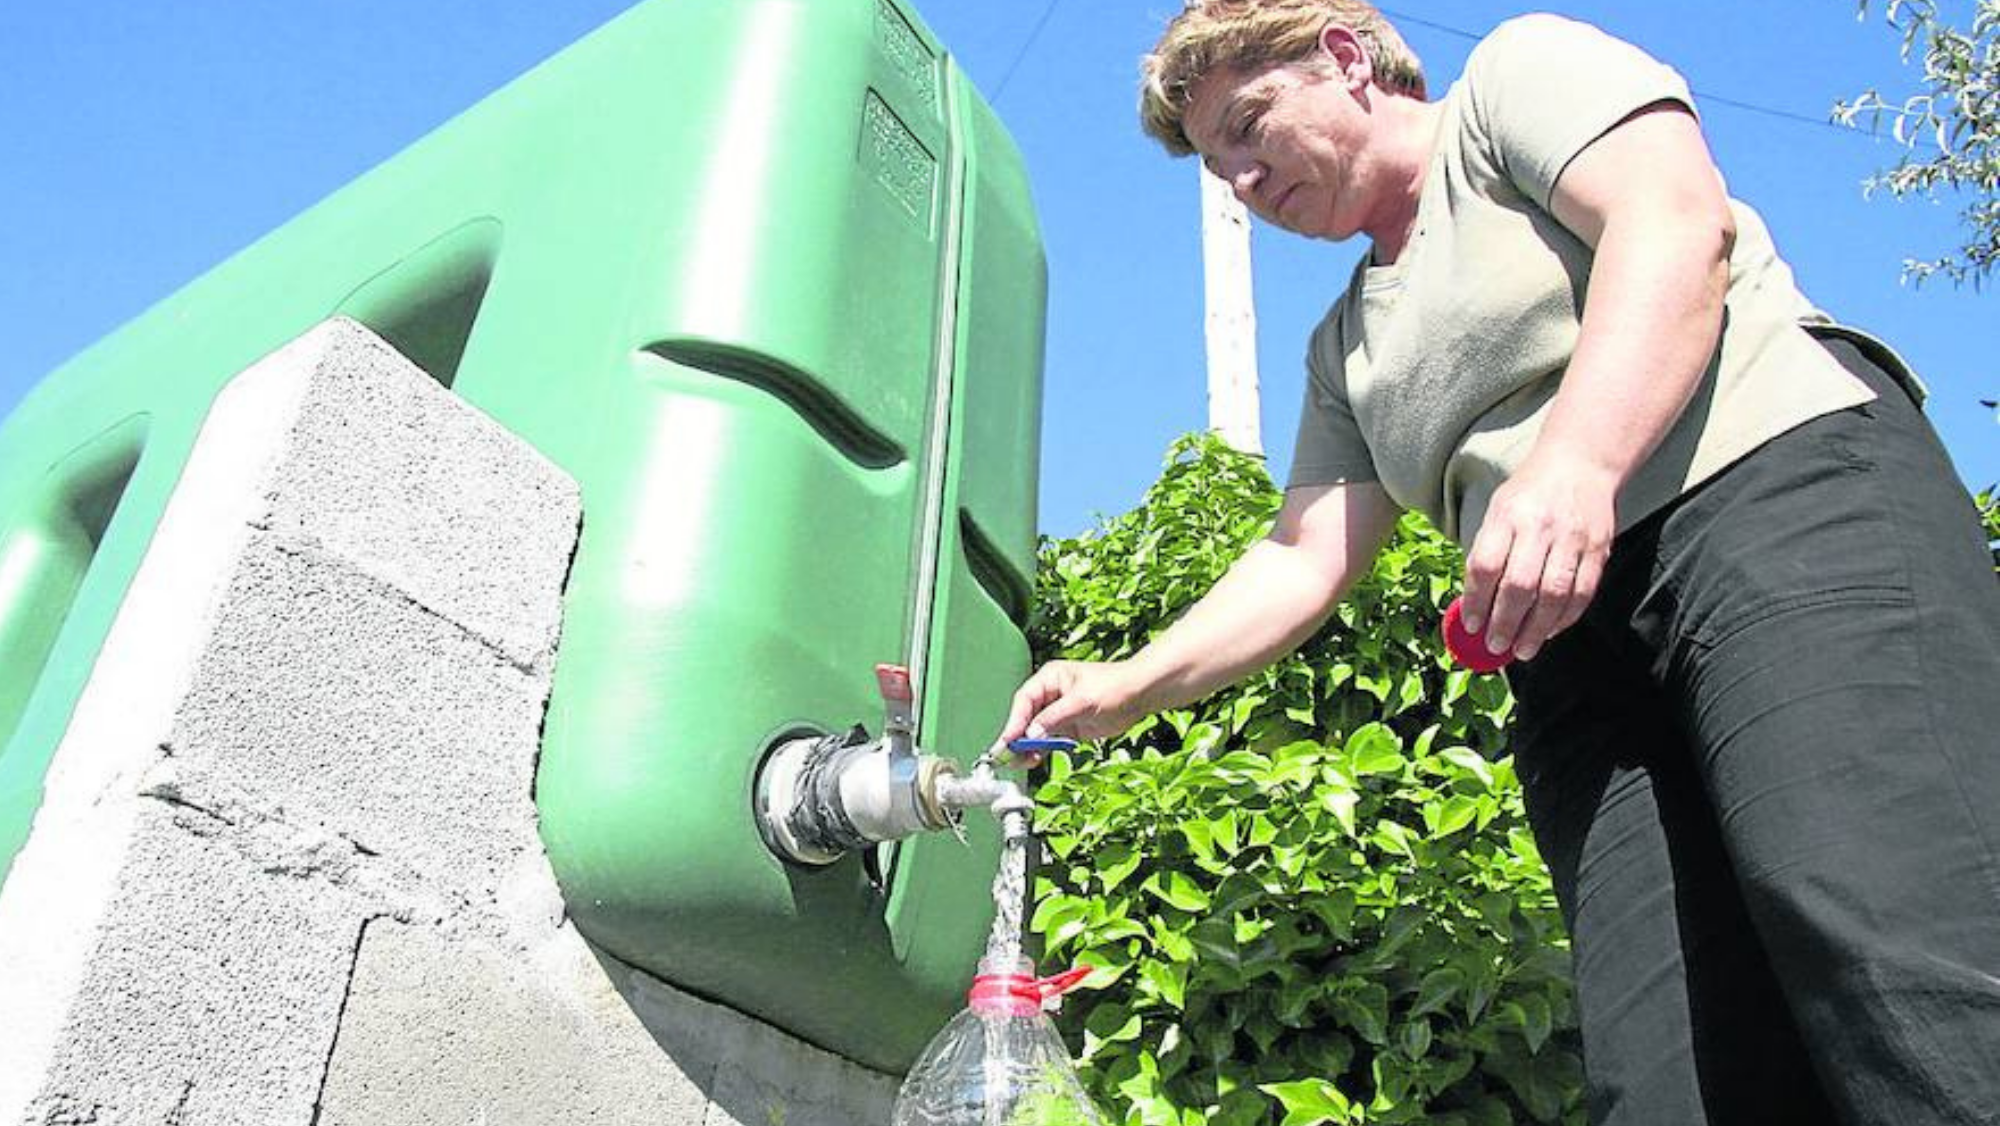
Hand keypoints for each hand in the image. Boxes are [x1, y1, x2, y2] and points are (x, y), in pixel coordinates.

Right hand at [988, 660, 1145, 758]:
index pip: (1024, 700)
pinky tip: (1035, 759)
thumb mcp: (1083, 701)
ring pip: (1034, 731)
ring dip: (1026, 747)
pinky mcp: (1067, 727)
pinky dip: (1040, 750)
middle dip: (1017, 737)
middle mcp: (1050, 695)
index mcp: (1050, 679)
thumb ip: (1055, 717)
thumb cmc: (1115, 687)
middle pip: (1025, 717)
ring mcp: (1057, 712)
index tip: (1009, 739)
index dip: (1015, 720)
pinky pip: (1047, 740)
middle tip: (1008, 755)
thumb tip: (1032, 733)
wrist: (1139, 695)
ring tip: (1021, 762)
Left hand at [1460, 452, 1617, 660]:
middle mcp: (1540, 527)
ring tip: (1523, 649)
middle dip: (1505, 623)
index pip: (1486, 566)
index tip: (1472, 625)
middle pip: (1520, 585)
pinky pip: (1583, 592)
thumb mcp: (1498, 511)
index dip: (1477, 601)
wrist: (1581, 463)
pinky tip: (1550, 631)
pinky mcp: (1599, 549)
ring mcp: (1573, 538)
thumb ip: (1487, 552)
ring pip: (1554, 595)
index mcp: (1507, 516)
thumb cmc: (1530, 494)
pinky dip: (1566, 618)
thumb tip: (1474, 604)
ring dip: (1536, 630)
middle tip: (1495, 646)